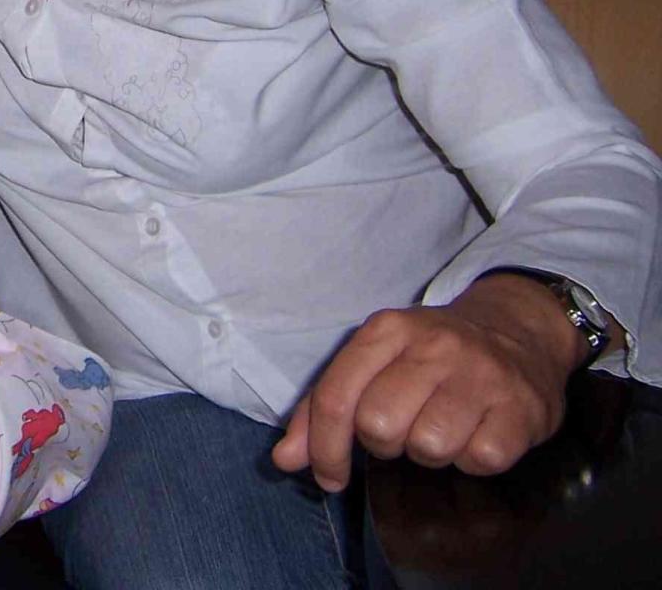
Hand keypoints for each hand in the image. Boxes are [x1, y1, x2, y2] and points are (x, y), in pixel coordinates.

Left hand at [271, 273, 586, 491]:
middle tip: (403, 430)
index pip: (335, 398)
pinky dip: (473, 459)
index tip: (328, 476)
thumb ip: (324, 407)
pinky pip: (480, 460)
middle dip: (383, 444)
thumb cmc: (431, 357)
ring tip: (441, 428)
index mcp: (386, 329)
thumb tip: (285, 460)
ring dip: (429, 453)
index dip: (323, 447)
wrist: (518, 332)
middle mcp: (432, 345)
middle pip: (378, 426)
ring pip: (428, 447)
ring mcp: (481, 374)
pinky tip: (476, 434)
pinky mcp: (522, 407)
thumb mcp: (374, 360)